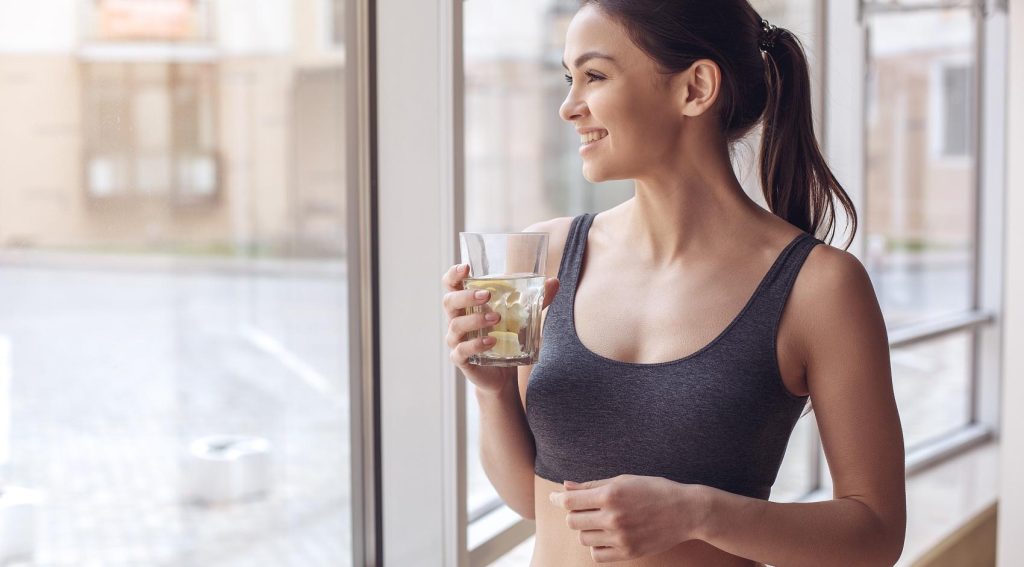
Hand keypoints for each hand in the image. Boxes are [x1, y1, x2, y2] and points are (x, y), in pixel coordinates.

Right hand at [442, 263, 558, 393]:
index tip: (465, 268)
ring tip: (496, 318)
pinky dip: (476, 345)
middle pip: (449, 301)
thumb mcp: (521, 317)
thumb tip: (553, 281)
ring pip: (456, 326)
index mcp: (466, 305)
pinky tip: (491, 341)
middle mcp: (457, 320)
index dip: (453, 275)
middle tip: (486, 295)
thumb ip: (535, 300)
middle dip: (466, 296)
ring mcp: (456, 340)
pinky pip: (462, 350)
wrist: (503, 374)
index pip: (451, 285)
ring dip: (475, 320)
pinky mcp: (461, 359)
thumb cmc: (506, 338)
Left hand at [548, 474, 707, 562]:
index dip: (557, 499)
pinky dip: (596, 547)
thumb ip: (592, 485)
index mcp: (610, 495)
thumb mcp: (623, 480)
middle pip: (572, 521)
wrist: (686, 511)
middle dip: (573, 514)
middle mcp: (613, 517)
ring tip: (599, 522)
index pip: (569, 501)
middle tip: (584, 509)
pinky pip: (597, 555)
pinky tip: (605, 536)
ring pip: (583, 538)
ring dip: (585, 530)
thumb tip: (565, 486)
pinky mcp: (628, 553)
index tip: (554, 498)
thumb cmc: (653, 490)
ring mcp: (620, 537)